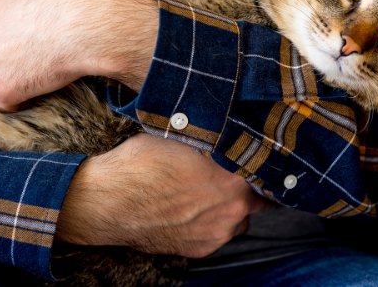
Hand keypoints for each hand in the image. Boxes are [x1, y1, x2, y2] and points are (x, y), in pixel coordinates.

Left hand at [0, 0, 157, 110]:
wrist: (84, 24)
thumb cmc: (68, 2)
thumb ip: (14, 10)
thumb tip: (20, 22)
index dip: (9, 38)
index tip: (29, 37)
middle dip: (7, 59)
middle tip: (38, 54)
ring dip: (18, 78)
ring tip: (46, 65)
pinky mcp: (1, 90)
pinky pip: (10, 103)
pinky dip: (27, 98)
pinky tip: (46, 80)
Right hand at [56, 134, 269, 257]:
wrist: (110, 201)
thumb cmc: (142, 163)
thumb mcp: (183, 137)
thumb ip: (214, 140)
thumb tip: (228, 128)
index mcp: (235, 177)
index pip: (266, 170)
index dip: (261, 160)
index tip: (257, 155)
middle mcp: (234, 209)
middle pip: (258, 197)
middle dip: (247, 186)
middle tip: (230, 174)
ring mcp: (217, 233)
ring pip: (239, 218)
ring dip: (231, 207)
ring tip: (208, 192)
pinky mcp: (200, 249)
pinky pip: (217, 233)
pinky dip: (211, 223)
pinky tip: (192, 209)